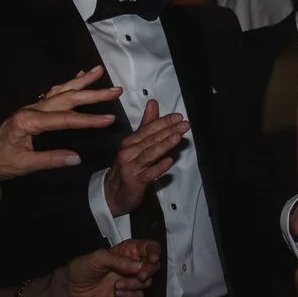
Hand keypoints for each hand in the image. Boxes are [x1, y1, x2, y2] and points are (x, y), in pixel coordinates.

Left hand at [0, 66, 119, 182]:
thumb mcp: (24, 165)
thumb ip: (51, 160)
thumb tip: (77, 158)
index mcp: (28, 121)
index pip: (65, 119)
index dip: (89, 120)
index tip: (110, 119)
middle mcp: (31, 110)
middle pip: (67, 98)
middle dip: (93, 93)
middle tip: (115, 90)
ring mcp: (31, 108)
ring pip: (61, 91)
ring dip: (81, 81)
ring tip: (98, 71)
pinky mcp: (31, 111)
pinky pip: (53, 94)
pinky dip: (67, 84)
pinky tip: (77, 77)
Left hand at [56, 238, 160, 296]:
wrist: (70, 290)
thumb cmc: (82, 268)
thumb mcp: (99, 258)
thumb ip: (120, 260)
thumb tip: (141, 267)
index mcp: (128, 251)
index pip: (149, 247)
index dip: (154, 251)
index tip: (152, 259)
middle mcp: (133, 265)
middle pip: (154, 265)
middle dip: (149, 270)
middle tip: (139, 276)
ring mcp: (131, 281)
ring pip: (147, 282)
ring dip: (135, 284)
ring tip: (117, 285)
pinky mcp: (128, 296)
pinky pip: (139, 296)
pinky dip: (130, 295)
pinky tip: (117, 294)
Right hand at [103, 100, 188, 217]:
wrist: (113, 193)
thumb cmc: (128, 166)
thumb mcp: (137, 144)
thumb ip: (147, 124)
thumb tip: (152, 103)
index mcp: (130, 141)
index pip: (149, 129)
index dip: (164, 122)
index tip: (178, 117)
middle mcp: (128, 152)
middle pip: (151, 140)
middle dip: (168, 131)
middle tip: (184, 124)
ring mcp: (131, 167)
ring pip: (149, 154)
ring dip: (164, 145)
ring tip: (178, 137)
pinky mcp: (134, 181)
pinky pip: (148, 173)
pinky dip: (159, 167)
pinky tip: (169, 161)